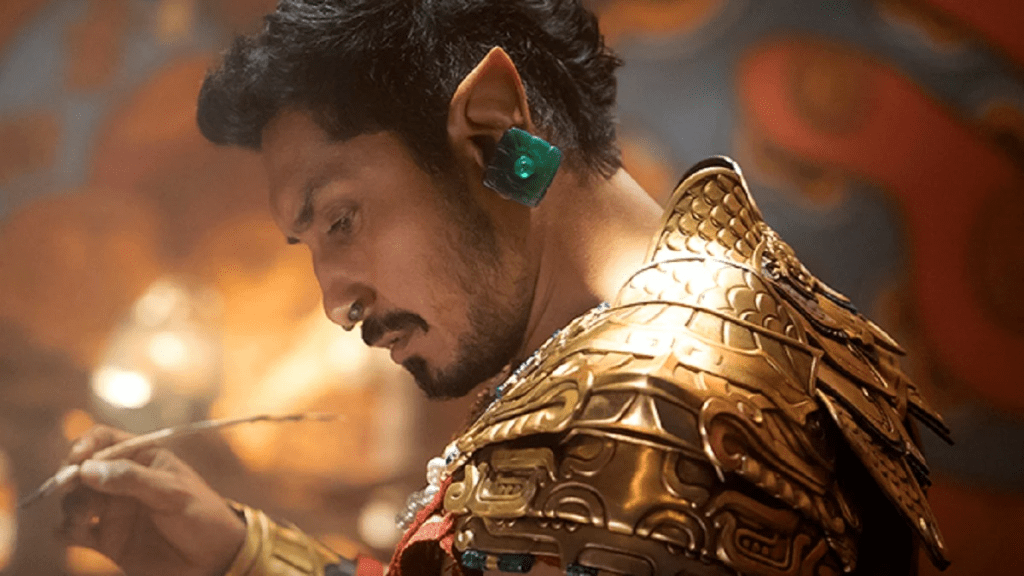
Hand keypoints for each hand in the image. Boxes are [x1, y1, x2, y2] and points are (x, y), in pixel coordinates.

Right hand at [59, 425, 245, 575]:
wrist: (214, 559)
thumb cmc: (203, 516)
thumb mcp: (173, 493)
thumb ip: (131, 480)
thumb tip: (87, 469)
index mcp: (143, 459)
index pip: (104, 440)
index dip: (86, 444)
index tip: (78, 457)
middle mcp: (122, 481)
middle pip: (81, 469)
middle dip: (71, 476)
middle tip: (71, 489)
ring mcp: (112, 510)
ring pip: (74, 500)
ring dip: (70, 505)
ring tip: (83, 518)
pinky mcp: (106, 539)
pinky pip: (72, 531)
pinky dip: (64, 530)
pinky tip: (72, 532)